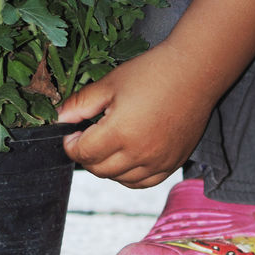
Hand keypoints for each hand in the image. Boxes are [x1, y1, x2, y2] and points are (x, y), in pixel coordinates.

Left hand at [55, 40, 214, 187]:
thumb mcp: (110, 83)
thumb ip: (81, 103)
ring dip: (107, 166)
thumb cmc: (151, 72)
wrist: (194, 72)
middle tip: (88, 136)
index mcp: (120, 132)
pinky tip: (127, 157)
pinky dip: (129, 175)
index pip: (83, 153)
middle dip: (87, 155)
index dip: (71, 144)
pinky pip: (143, 182)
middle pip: (99, 170)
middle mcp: (139, 154)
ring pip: (120, 179)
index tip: (71, 134)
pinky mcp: (172, 164)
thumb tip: (60, 118)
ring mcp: (158, 162)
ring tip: (108, 143)